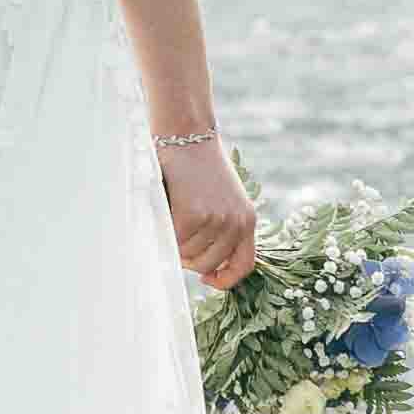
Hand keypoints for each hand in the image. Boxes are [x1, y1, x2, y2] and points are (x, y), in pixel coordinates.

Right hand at [160, 139, 256, 290]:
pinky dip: (165, 231)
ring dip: (175, 241)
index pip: (244, 265)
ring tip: (172, 215)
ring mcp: (216, 220)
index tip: (207, 278)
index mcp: (248, 220)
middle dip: (189, 257)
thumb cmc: (198, 167)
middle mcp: (237, 223)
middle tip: (176, 236)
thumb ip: (221, 229)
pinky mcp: (193, 215)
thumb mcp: (223, 199)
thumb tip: (203, 266)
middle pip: (208, 264)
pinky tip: (166, 211)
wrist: (187, 134)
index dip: (224, 279)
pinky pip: (174, 241)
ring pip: (189, 254)